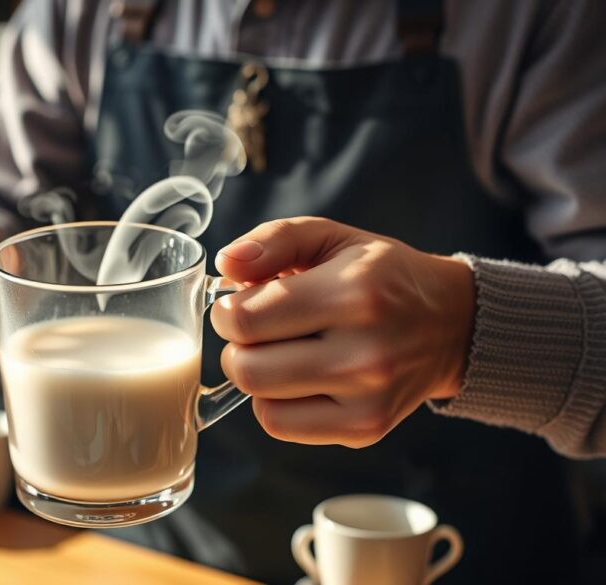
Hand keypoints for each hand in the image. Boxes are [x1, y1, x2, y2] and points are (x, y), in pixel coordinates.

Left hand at [210, 217, 474, 447]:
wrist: (452, 324)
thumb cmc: (380, 275)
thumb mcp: (331, 237)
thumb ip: (274, 240)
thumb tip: (227, 264)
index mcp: (353, 292)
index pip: (246, 319)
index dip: (227, 311)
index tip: (240, 303)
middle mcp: (364, 351)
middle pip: (247, 368)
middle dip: (238, 346)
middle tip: (259, 331)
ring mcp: (368, 397)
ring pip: (259, 401)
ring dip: (256, 375)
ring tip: (282, 351)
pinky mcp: (366, 429)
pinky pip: (281, 426)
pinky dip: (276, 403)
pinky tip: (299, 379)